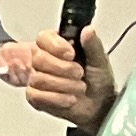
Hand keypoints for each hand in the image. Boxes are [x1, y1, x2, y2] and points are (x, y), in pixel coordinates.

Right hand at [0, 28, 114, 127]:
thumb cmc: (99, 82)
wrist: (99, 105)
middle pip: (39, 59)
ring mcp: (38, 78)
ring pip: (39, 78)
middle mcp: (45, 61)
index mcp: (58, 46)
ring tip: (78, 88)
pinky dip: (57, 98)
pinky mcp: (35, 96)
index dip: (56, 46)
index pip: (44, 38)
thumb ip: (93, 44)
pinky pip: (36, 95)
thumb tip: (87, 30)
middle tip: (79, 73)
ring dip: (64, 85)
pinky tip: (69, 99)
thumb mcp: (100, 60)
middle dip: (63, 68)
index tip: (71, 54)